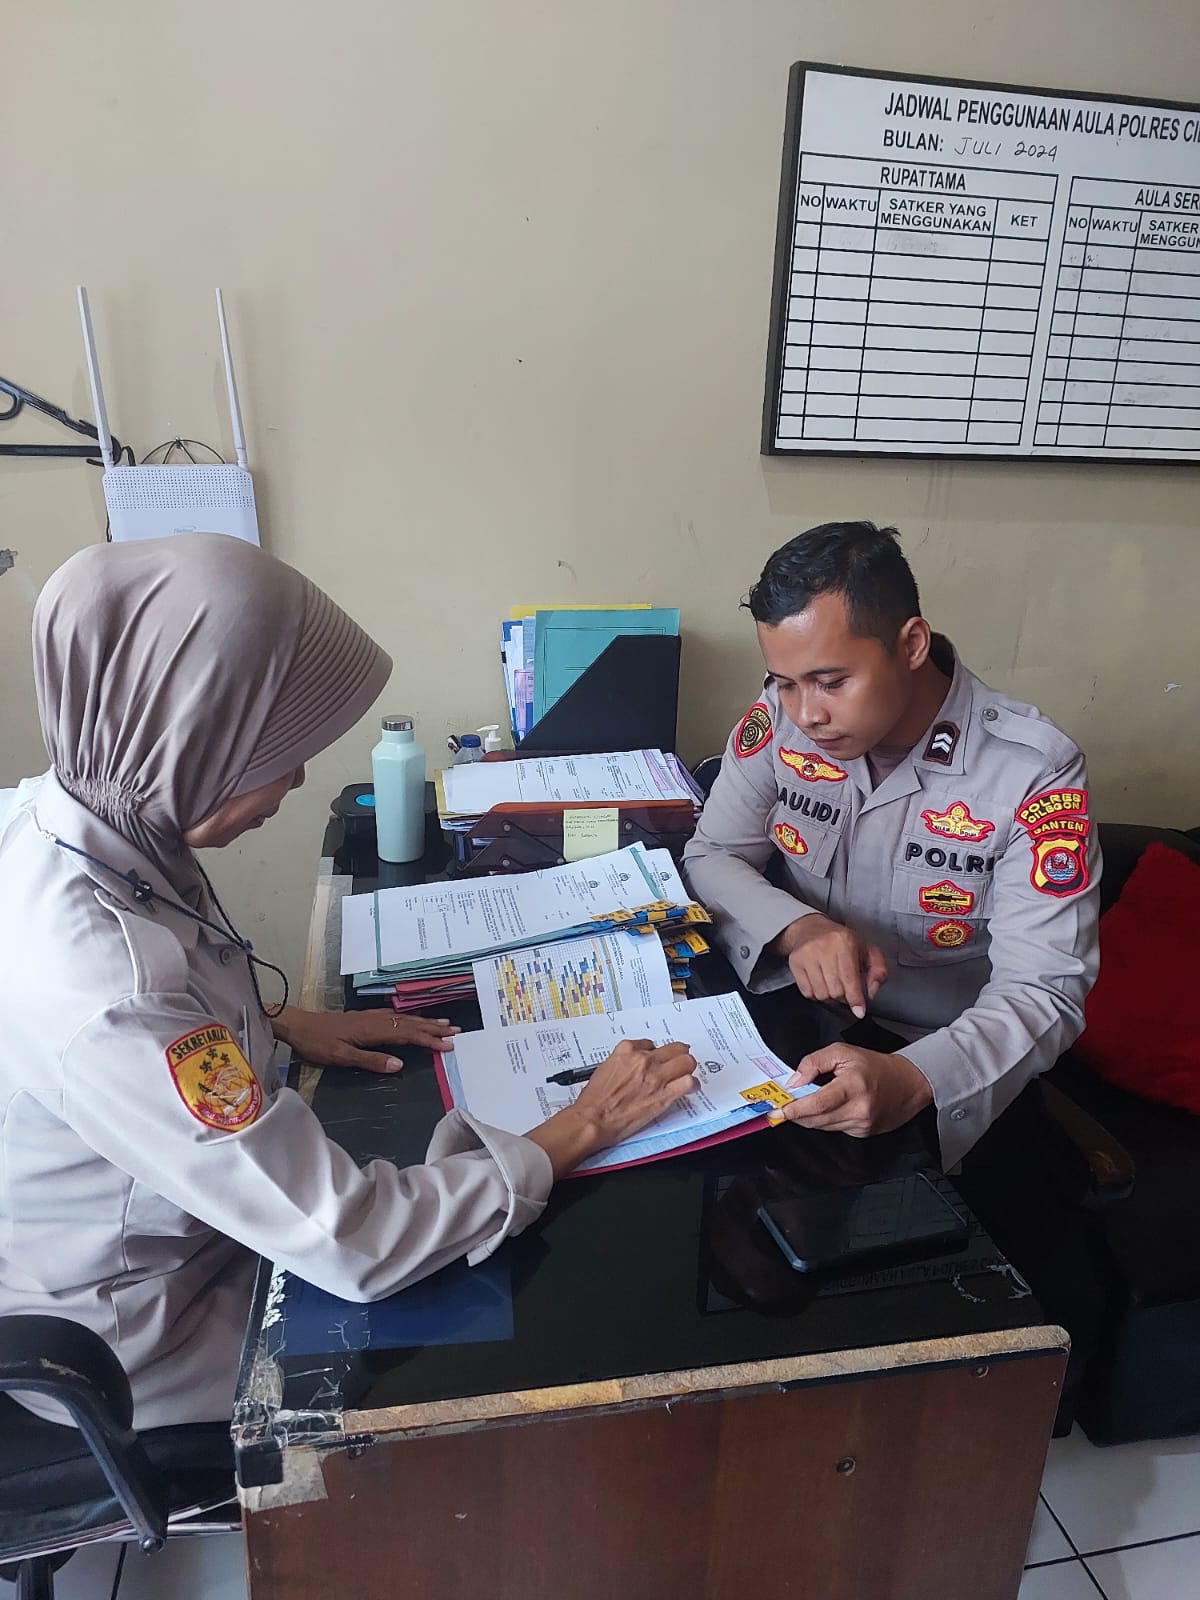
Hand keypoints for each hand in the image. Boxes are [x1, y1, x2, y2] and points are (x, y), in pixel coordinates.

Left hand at [271, 1006, 460, 1073]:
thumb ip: (370, 1060)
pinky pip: (393, 1016)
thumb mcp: (341, 1056)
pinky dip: (408, 1018)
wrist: (297, 1024)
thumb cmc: (317, 1043)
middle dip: (432, 1028)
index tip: (448, 1044)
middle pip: (409, 1023)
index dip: (428, 1039)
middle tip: (455, 1031)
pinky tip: (410, 1019)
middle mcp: (374, 1020)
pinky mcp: (363, 1018)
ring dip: (423, 1021)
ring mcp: (369, 1017)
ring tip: (442, 1022)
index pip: (407, 1034)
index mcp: (372, 1030)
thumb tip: (400, 1064)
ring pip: (403, 1018)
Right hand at [524, 1039, 697, 1178]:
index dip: (656, 1054)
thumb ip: (623, 1063)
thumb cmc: (594, 1099)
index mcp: (627, 1050)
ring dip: (687, 1068)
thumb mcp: (605, 1068)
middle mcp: (644, 1060)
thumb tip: (633, 1066)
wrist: (593, 1118)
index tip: (657, 1061)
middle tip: (679, 1062)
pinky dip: (692, 1085)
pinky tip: (689, 1088)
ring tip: (686, 1075)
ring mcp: (656, 1076)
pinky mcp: (664, 1094)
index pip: (651, 1044)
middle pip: (675, 1048)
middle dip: (679, 1055)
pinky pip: (688, 1082)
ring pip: (686, 1062)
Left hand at [776, 1044, 932, 1138]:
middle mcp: (859, 1109)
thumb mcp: (842, 1052)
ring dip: (808, 1118)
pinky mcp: (863, 1134)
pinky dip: (823, 1120)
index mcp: (853, 1086)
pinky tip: (825, 1108)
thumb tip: (794, 1081)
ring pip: (822, 1127)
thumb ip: (814, 1062)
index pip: (818, 1103)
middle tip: (780, 1107)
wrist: (907, 1083)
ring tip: (801, 1105)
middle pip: (817, 1119)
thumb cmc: (875, 1066)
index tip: (779, 1109)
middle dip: (795, 1114)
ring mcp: (862, 1125)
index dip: (795, 1108)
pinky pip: (833, 1130)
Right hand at [777, 914, 887, 1017]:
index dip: (855, 998)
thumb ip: (879, 971)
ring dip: (829, 996)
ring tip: (832, 984)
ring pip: (821, 994)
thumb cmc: (841, 942)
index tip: (859, 1011)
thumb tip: (871, 991)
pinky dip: (816, 994)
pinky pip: (807, 992)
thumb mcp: (867, 950)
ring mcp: (806, 955)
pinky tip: (820, 983)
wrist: (810, 928)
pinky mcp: (795, 962)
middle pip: (835, 990)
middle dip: (843, 996)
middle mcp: (823, 947)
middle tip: (845, 989)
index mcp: (844, 942)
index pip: (849, 978)